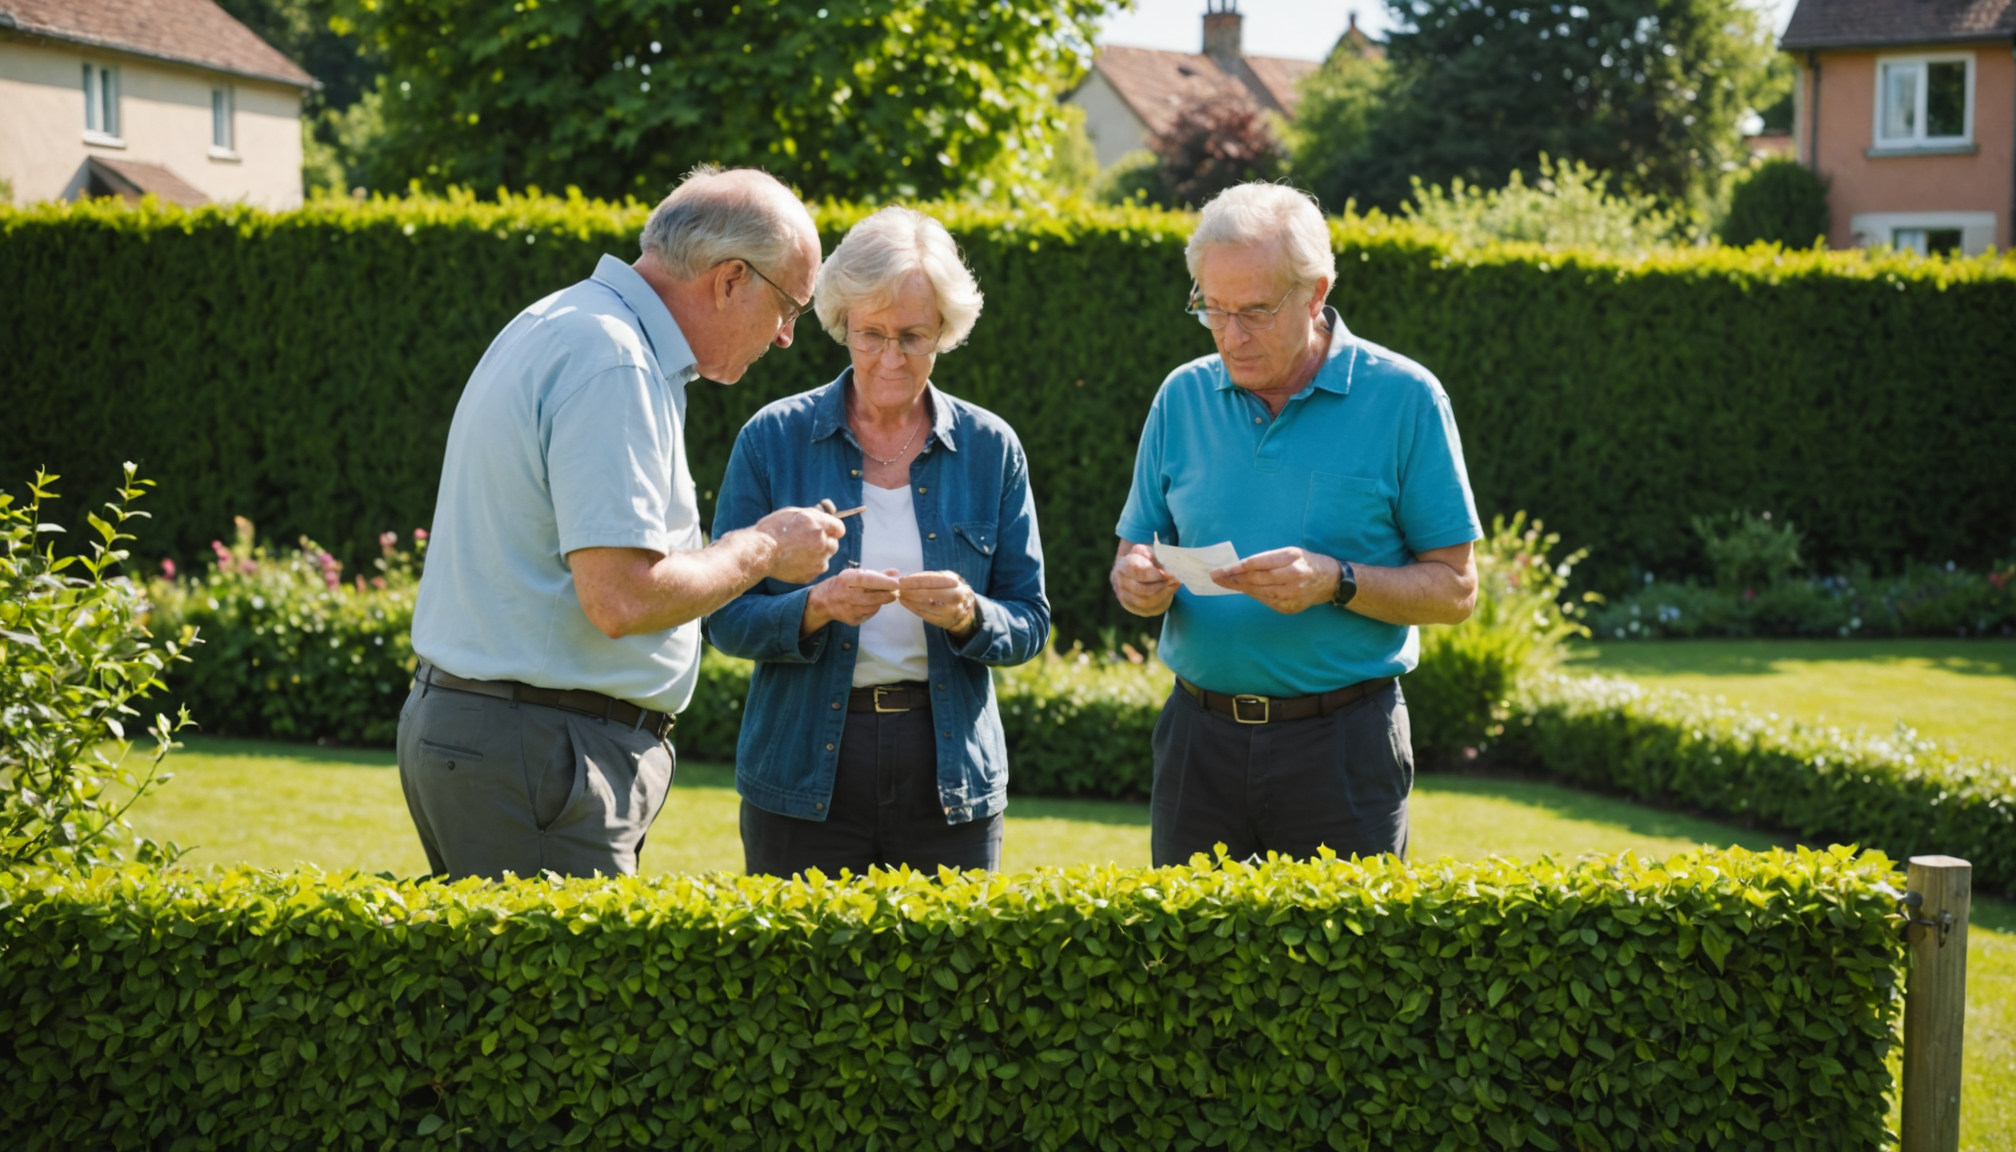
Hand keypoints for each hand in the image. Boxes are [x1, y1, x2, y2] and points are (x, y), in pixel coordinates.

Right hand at [753, 505, 844, 584]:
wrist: (760, 551)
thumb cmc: (772, 529)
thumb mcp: (793, 513)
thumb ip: (814, 516)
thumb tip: (825, 519)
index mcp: (819, 525)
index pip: (839, 529)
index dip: (832, 529)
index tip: (826, 531)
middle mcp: (822, 543)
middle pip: (834, 545)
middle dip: (825, 542)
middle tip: (807, 542)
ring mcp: (818, 561)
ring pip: (825, 558)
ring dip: (817, 555)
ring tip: (798, 552)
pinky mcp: (811, 575)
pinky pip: (815, 569)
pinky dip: (809, 566)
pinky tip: (794, 561)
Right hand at [802, 567, 900, 634]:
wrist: (823, 600)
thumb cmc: (844, 584)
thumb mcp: (856, 574)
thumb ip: (877, 574)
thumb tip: (896, 573)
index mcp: (846, 579)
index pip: (868, 580)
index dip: (884, 582)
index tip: (896, 582)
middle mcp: (846, 595)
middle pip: (873, 597)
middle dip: (888, 594)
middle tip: (896, 591)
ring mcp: (848, 609)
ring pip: (873, 606)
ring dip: (882, 601)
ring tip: (885, 596)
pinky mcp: (851, 620)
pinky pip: (869, 614)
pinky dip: (874, 608)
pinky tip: (872, 603)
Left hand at [897, 571, 978, 638]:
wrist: (967, 607)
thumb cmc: (952, 588)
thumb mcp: (946, 577)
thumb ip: (930, 577)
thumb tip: (908, 578)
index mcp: (955, 584)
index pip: (931, 581)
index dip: (914, 581)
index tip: (901, 581)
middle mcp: (955, 599)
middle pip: (926, 595)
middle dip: (909, 592)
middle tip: (898, 589)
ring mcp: (950, 612)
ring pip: (924, 607)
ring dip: (909, 601)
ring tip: (900, 595)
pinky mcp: (944, 622)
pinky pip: (925, 616)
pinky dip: (913, 609)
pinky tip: (906, 603)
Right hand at [1111, 543, 1178, 616]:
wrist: (1135, 570)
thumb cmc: (1144, 559)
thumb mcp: (1149, 551)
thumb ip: (1153, 557)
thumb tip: (1162, 571)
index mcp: (1123, 564)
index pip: (1136, 571)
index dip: (1153, 574)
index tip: (1167, 574)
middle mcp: (1120, 582)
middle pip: (1141, 589)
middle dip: (1161, 586)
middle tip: (1175, 580)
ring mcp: (1124, 597)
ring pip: (1145, 602)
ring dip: (1163, 595)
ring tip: (1174, 586)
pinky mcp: (1132, 607)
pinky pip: (1149, 609)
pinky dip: (1162, 602)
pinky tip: (1169, 593)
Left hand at [1210, 547, 1338, 614]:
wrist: (1331, 580)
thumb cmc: (1307, 561)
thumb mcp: (1290, 552)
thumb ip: (1267, 559)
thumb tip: (1240, 566)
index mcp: (1292, 558)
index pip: (1257, 564)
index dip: (1236, 568)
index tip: (1221, 569)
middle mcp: (1293, 577)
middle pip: (1256, 579)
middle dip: (1233, 579)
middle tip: (1216, 576)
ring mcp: (1292, 595)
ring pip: (1259, 592)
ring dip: (1240, 588)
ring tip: (1224, 583)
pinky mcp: (1290, 608)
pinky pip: (1266, 601)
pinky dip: (1253, 595)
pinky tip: (1243, 590)